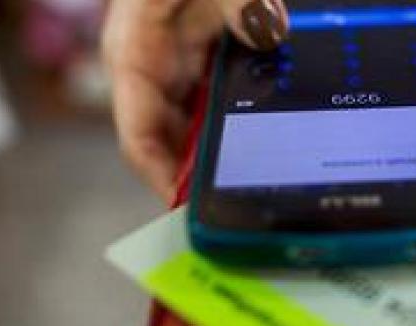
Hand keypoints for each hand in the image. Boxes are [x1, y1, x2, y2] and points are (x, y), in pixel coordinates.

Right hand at [102, 0, 288, 201]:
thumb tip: (268, 28)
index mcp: (135, 57)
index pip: (138, 137)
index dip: (161, 178)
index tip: (191, 208)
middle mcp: (157, 75)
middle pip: (174, 147)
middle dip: (205, 179)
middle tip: (246, 207)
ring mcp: (185, 73)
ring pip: (203, 134)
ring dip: (231, 159)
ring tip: (270, 184)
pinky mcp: (213, 66)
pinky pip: (226, 111)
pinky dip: (248, 129)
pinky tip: (280, 141)